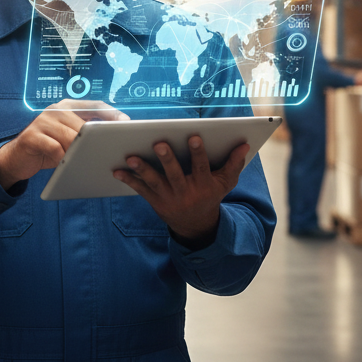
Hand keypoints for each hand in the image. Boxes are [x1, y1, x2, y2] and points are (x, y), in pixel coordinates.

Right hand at [0, 99, 127, 190]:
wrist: (17, 158)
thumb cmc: (48, 149)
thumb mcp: (68, 138)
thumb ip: (84, 134)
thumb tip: (112, 141)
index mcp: (67, 106)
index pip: (95, 105)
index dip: (112, 114)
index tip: (127, 124)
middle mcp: (56, 109)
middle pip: (84, 123)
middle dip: (97, 138)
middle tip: (110, 150)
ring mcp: (43, 121)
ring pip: (70, 136)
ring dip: (80, 151)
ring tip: (89, 161)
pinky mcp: (32, 136)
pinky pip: (55, 148)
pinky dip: (63, 158)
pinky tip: (67, 165)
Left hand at [113, 136, 248, 246]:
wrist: (196, 225)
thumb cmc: (211, 196)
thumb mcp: (226, 183)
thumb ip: (234, 163)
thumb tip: (244, 144)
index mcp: (204, 184)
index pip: (201, 166)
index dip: (198, 152)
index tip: (194, 136)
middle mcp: (186, 192)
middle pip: (175, 174)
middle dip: (167, 159)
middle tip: (159, 143)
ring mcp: (169, 198)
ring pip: (154, 182)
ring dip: (142, 170)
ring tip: (131, 157)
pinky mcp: (155, 201)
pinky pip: (141, 190)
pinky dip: (129, 180)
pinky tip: (117, 170)